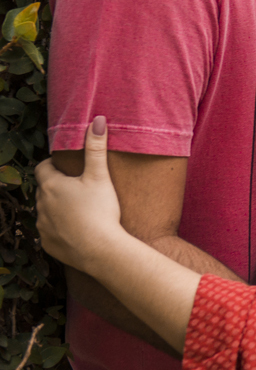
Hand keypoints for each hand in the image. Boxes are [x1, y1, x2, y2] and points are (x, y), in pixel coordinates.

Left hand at [36, 116, 125, 271]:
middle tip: (78, 188)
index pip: (42, 168)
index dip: (53, 165)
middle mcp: (40, 205)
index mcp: (51, 185)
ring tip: (79, 210)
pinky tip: (77, 230)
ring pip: (45, 211)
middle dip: (56, 187)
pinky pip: (49, 232)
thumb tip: (98, 120)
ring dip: (57, 208)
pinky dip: (60, 229)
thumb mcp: (100, 176)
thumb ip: (96, 148)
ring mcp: (42, 226)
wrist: (100, 249)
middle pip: (44, 190)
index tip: (67, 167)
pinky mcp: (47, 243)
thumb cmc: (100, 210)